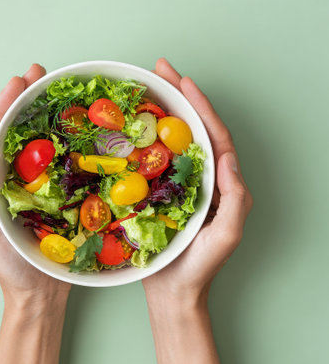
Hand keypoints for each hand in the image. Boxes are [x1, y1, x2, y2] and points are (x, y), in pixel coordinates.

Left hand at [0, 64, 70, 305]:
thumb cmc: (8, 267)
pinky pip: (62, 163)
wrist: (40, 290)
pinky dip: (66, 141)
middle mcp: (12, 179)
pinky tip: (75, 124)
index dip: (1, 109)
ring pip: (39, 143)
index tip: (16, 83)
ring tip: (54, 87)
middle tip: (37, 73)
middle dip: (22, 100)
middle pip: (14, 133)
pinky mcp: (60, 194)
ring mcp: (38, 185)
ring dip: (45, 114)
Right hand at [143, 58, 252, 304]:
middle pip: (191, 130)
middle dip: (179, 98)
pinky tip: (129, 128)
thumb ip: (234, 197)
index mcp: (221, 184)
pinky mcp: (158, 193)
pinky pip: (151, 160)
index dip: (200, 106)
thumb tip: (228, 158)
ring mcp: (178, 184)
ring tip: (144, 89)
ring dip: (160, 113)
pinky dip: (142, 140)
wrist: (173, 292)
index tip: (183, 81)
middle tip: (160, 71)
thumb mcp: (227, 235)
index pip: (213, 137)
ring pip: (170, 141)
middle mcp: (201, 179)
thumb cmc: (199, 268)